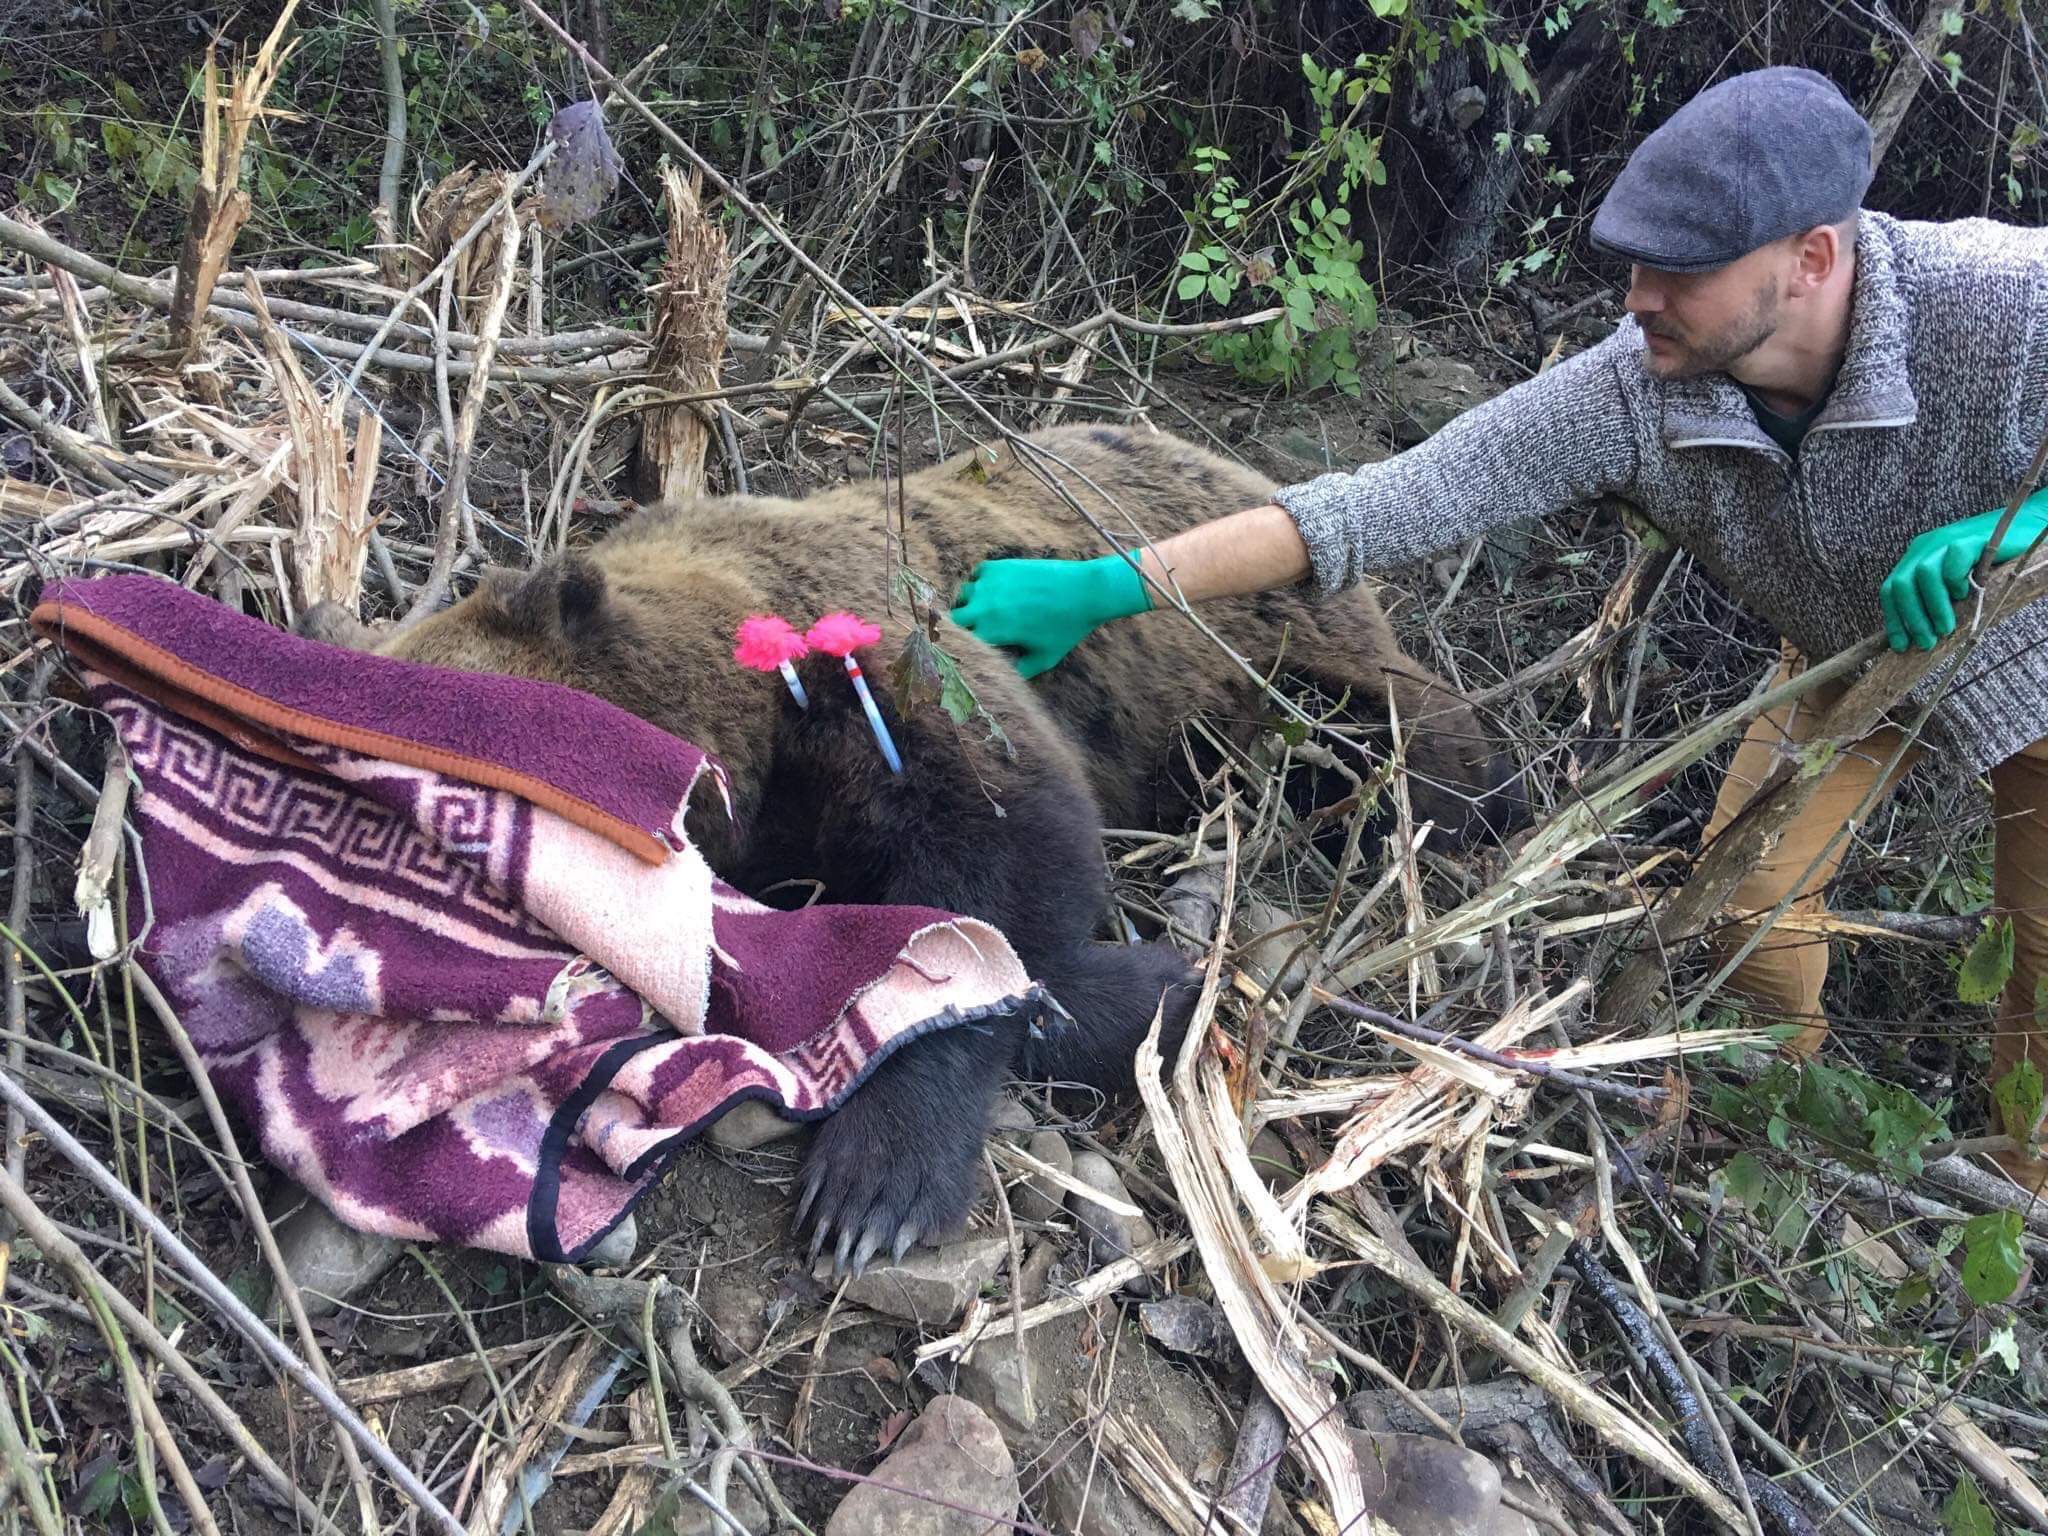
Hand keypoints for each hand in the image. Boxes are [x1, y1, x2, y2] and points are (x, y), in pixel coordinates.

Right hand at [949, 552, 1150, 677]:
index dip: (962, 648)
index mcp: (992, 632)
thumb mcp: (1044, 658)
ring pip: (963, 594)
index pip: (960, 643)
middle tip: (972, 630)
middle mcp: (985, 607)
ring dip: (969, 603)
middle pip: (954, 619)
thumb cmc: (1066, 628)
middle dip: (961, 626)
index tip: (966, 649)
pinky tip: (993, 589)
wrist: (1084, 591)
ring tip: (983, 609)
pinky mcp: (999, 566)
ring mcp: (989, 584)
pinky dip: (981, 582)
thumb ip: (1020, 672)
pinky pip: (977, 574)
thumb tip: (1004, 679)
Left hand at [1881, 491, 2047, 652]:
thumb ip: (1937, 601)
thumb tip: (1922, 638)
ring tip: (1946, 627)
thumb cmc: (1990, 565)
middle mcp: (1925, 548)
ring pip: (1923, 574)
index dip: (1894, 620)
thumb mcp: (1956, 586)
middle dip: (1911, 619)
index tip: (1902, 647)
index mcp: (1916, 560)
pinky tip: (1966, 593)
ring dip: (1933, 606)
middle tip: (1928, 642)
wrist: (2023, 532)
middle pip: (1901, 584)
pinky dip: (1955, 581)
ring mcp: (1945, 540)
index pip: (1891, 591)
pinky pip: (1953, 559)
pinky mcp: (1969, 538)